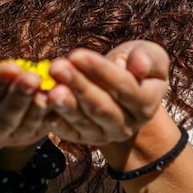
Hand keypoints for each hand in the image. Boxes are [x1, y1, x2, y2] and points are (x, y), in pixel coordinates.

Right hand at [0, 54, 50, 151]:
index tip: (11, 68)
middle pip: (2, 120)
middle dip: (19, 98)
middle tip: (33, 78)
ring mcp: (10, 138)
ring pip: (25, 125)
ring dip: (37, 106)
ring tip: (48, 87)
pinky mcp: (31, 135)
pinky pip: (43, 126)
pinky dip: (52, 112)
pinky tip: (60, 95)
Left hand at [43, 40, 168, 145]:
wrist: (124, 91)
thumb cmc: (134, 64)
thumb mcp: (149, 55)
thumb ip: (147, 58)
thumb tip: (140, 66)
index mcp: (145, 102)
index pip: (123, 86)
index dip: (100, 71)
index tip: (77, 54)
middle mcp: (127, 124)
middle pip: (101, 106)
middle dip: (77, 85)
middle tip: (56, 67)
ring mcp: (105, 134)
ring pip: (83, 121)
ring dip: (64, 104)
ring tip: (48, 88)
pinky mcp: (85, 138)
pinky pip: (69, 132)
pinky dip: (56, 120)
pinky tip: (43, 104)